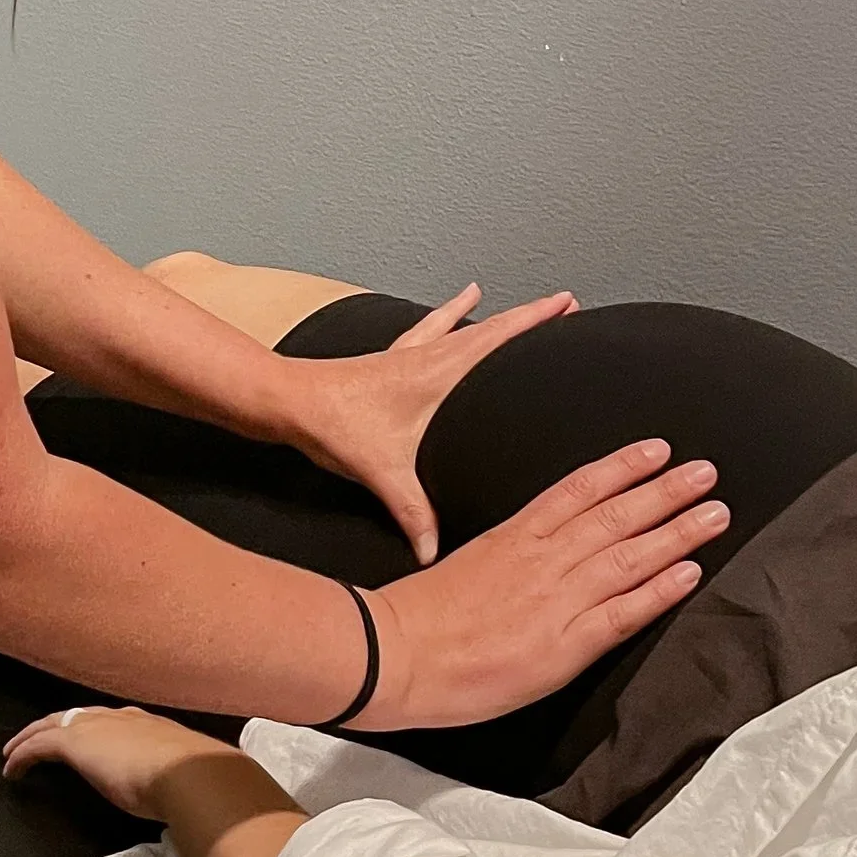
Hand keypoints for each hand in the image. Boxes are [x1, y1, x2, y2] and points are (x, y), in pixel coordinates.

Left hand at [2, 704, 240, 815]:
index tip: (84, 739)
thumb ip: (176, 780)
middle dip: (56, 725)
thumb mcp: (183, 776)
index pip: (112, 721)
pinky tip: (11, 769)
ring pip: (52, 724)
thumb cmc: (195, 781)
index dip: (93, 729)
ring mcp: (96, 727)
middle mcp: (120, 718)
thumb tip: (185, 797)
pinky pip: (38, 746)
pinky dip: (23, 755)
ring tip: (14, 752)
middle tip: (36, 738)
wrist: (190, 773)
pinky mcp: (75, 743)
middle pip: (77, 716)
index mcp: (147, 725)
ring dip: (32, 737)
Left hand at [273, 283, 577, 561]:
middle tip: (564, 302)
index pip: (498, 338)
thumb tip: (434, 555)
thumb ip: (413, 515)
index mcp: (437, 373)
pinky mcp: (389, 360)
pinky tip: (458, 303)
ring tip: (512, 301)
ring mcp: (407, 354)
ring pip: (458, 325)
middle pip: (489, 326)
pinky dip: (448, 316)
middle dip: (529, 314)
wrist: (288, 400)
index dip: (535, 321)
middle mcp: (427, 356)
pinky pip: (428, 330)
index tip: (568, 305)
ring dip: (488, 314)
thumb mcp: (382, 473)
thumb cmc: (334, 425)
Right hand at [370, 437, 726, 730]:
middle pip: (615, 515)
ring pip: (629, 556)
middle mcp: (542, 561)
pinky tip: (690, 573)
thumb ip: (508, 553)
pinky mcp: (563, 645)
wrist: (393, 654)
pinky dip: (659, 591)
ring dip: (677, 531)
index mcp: (515, 536)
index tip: (657, 450)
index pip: (579, 489)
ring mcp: (556, 601)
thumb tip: (536, 547)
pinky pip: (622, 613)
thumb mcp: (466, 563)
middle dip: (666, 491)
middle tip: (707, 471)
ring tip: (715, 513)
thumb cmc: (419, 616)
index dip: (622, 467)